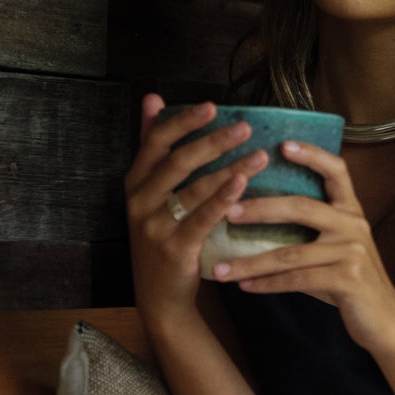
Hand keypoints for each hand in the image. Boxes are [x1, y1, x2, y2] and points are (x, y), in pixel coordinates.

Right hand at [123, 95, 269, 327]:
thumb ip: (152, 147)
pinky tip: (243, 185)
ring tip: (260, 156)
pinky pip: (201, 219)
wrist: (159, 296)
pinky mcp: (174, 248)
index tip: (212, 105)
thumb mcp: (151, 192)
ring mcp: (154, 226)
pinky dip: (222, 200)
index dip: (182, 121)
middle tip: (245, 127)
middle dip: (213, 141)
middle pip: (177, 162)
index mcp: (135, 182)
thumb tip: (153, 99)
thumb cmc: (162, 236)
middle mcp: (139, 201)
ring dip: (229, 169)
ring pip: (194, 190)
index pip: (154, 142)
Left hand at [210, 139, 394, 352]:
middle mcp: (354, 225)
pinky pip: (297, 279)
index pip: (336, 170)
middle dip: (259, 208)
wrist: (385, 321)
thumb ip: (311, 230)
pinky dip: (267, 284)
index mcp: (351, 211)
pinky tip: (244, 287)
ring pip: (290, 253)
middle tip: (225, 211)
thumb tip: (256, 216)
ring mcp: (352, 251)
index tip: (281, 144)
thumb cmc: (351, 282)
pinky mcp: (349, 279)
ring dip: (250, 262)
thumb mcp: (337, 248)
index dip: (312, 154)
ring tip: (220, 269)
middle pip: (301, 206)